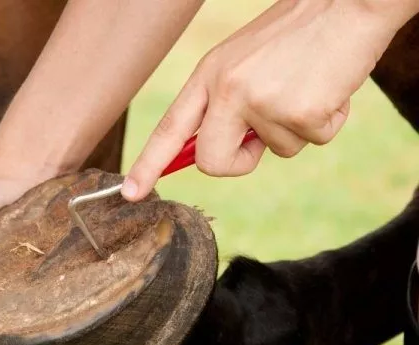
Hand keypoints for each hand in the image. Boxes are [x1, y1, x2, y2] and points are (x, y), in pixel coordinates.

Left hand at [121, 0, 413, 201]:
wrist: (346, 4)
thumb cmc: (296, 34)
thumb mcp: (243, 62)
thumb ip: (226, 104)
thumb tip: (227, 150)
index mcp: (209, 76)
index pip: (170, 128)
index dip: (148, 164)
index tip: (131, 193)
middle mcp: (227, 90)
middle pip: (212, 162)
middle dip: (238, 161)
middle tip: (260, 139)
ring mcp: (262, 103)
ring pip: (277, 152)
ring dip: (296, 127)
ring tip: (307, 83)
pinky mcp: (300, 114)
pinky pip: (312, 141)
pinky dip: (327, 121)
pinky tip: (328, 87)